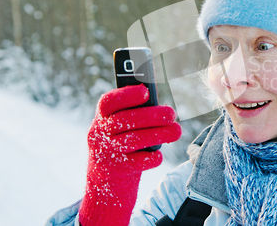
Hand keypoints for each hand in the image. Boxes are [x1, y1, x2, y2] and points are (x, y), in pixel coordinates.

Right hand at [79, 84, 180, 225]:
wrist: (105, 184)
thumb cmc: (122, 145)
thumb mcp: (121, 128)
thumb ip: (136, 113)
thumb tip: (159, 102)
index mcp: (102, 118)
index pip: (108, 102)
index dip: (126, 95)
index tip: (146, 91)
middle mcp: (98, 134)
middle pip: (125, 120)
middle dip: (152, 115)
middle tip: (172, 114)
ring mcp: (104, 153)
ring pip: (133, 140)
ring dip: (159, 134)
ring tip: (177, 131)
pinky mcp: (115, 171)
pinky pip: (137, 162)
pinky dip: (151, 158)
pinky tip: (158, 155)